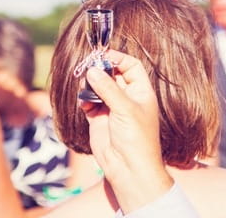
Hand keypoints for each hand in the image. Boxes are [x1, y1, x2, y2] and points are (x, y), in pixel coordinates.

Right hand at [81, 49, 172, 212]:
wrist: (128, 169)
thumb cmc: (136, 138)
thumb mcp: (125, 108)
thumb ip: (107, 88)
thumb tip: (93, 70)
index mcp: (141, 92)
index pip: (131, 66)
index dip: (118, 59)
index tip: (103, 55)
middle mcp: (127, 98)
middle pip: (112, 74)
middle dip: (100, 69)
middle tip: (88, 66)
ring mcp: (112, 108)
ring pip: (98, 87)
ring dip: (90, 84)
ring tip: (85, 86)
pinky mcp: (98, 119)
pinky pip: (88, 102)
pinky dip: (84, 99)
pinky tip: (84, 103)